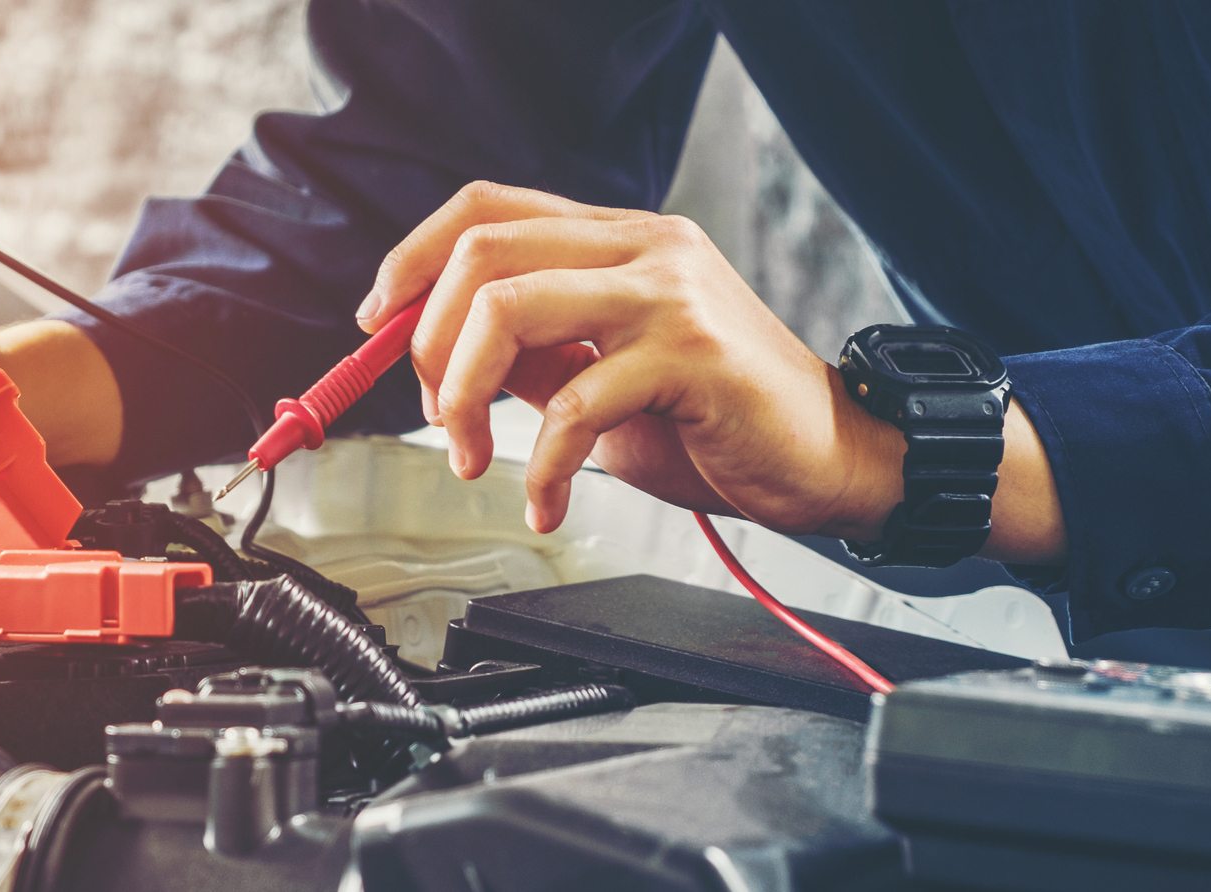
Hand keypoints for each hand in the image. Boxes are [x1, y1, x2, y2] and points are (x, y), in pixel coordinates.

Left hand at [358, 182, 1065, 562]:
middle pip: (483, 251)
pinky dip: (538, 465)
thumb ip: (536, 357)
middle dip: (426, 341)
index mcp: (619, 238)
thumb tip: (441, 361)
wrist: (833, 459)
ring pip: (510, 308)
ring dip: (461, 395)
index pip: (487, 207)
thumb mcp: (606, 380)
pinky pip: (572, 402)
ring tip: (471, 460)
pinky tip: (545, 502)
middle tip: (432, 414)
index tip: (376, 322)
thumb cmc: (720, 423)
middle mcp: (644, 245)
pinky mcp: (691, 354)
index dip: (413, 257)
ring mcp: (669, 292)